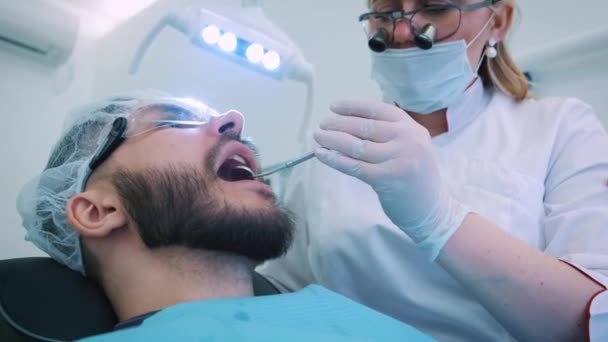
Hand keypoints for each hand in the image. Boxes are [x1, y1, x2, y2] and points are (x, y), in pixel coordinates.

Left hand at [313, 100, 469, 259]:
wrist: (432, 210)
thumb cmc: (415, 177)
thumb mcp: (411, 146)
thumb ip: (388, 132)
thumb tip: (349, 121)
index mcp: (412, 127)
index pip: (378, 110)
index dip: (353, 107)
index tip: (333, 107)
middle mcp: (407, 139)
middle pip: (364, 126)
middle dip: (338, 124)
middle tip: (322, 125)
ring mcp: (398, 158)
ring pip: (356, 145)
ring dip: (332, 140)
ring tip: (318, 137)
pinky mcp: (386, 178)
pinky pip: (354, 166)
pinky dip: (335, 159)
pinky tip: (322, 154)